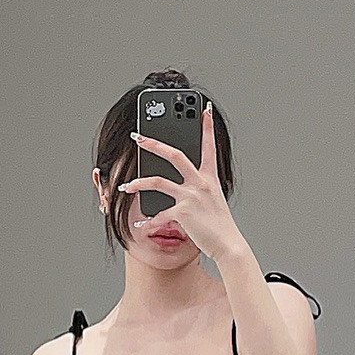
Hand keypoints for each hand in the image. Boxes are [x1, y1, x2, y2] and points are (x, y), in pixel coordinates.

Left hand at [122, 102, 243, 261]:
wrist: (228, 245)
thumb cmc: (220, 225)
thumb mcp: (213, 200)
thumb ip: (199, 188)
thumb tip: (181, 186)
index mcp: (209, 177)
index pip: (209, 146)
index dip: (207, 127)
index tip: (204, 109)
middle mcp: (200, 182)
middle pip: (174, 155)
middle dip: (153, 144)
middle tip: (138, 137)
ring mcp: (191, 196)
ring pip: (158, 182)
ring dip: (138, 183)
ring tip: (126, 186)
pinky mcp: (182, 212)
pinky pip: (159, 215)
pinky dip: (147, 223)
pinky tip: (139, 226)